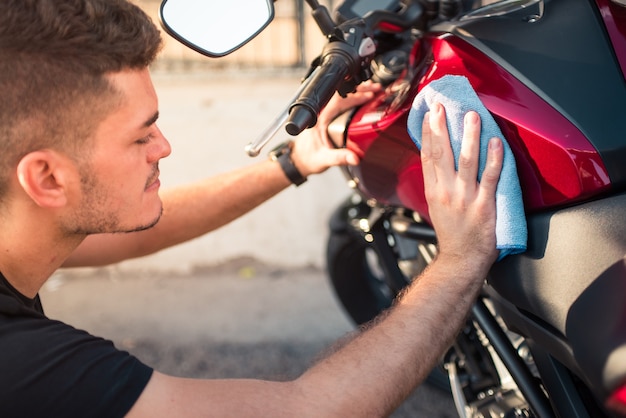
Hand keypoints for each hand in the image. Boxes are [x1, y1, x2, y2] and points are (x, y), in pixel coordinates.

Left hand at [290, 81, 381, 176]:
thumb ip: (339, 158)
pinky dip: (355, 97)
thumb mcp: (324, 159)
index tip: (369, 96)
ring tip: (374, 89)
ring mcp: (325, 113)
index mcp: (320, 119)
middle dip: (360, 89)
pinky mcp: (329, 115)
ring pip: (342, 96)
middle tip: (376, 89)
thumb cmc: (308, 158)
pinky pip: (343, 102)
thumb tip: (355, 158)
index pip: (338, 101)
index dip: (355, 97)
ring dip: (358, 91)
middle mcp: (322, 113)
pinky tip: (366, 97)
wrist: (300, 160)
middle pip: (342, 94)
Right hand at [421, 102, 502, 269]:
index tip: (428, 114)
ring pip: (467, 160)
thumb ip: (437, 183)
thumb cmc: (452, 234)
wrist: (462, 259)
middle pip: (442, 153)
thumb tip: (438, 161)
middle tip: (442, 106)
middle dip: (441, 127)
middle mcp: (446, 191)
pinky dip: (494, 158)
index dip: (427, 133)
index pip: (427, 156)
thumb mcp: (435, 206)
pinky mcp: (484, 205)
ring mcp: (465, 197)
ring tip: (472, 116)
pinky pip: (490, 177)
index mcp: (433, 190)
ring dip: (469, 136)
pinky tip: (496, 142)